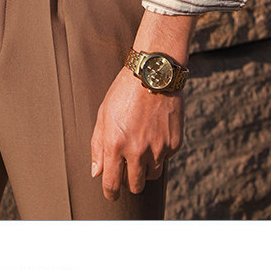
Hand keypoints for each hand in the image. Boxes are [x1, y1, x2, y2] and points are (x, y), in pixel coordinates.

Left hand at [90, 8, 196, 199]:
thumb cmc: (124, 92)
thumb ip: (98, 145)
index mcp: (115, 144)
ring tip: (142, 147)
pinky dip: (160, 151)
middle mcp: (137, 150)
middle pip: (135, 185)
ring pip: (152, 174)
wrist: (154, 75)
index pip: (112, 183)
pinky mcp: (174, 144)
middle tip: (127, 171)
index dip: (111, 193)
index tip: (111, 194)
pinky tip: (155, 132)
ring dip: (145, 167)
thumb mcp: (104, 114)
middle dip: (130, 182)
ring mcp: (158, 149)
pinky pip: (165, 158)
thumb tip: (97, 171)